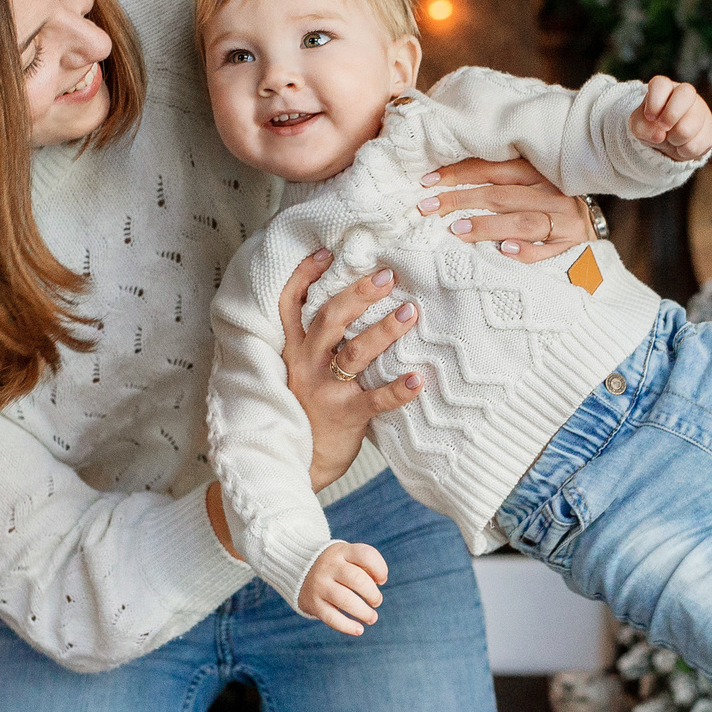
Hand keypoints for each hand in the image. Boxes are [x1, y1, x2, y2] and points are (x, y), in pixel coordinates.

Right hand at [281, 249, 424, 490]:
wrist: (303, 459)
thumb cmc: (310, 407)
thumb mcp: (302, 368)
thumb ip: (319, 340)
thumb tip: (355, 299)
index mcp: (295, 348)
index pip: (290, 304)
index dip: (305, 275)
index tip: (328, 252)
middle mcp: (307, 364)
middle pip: (329, 320)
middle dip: (358, 295)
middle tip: (387, 276)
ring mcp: (326, 390)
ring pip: (354, 354)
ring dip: (384, 331)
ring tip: (410, 312)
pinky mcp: (347, 415)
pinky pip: (376, 400)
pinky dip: (399, 389)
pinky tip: (420, 379)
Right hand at [298, 541, 387, 635]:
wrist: (298, 570)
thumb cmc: (335, 565)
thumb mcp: (347, 556)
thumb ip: (366, 565)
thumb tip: (379, 582)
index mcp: (341, 551)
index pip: (366, 555)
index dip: (380, 569)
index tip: (381, 580)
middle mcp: (329, 566)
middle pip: (358, 579)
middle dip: (373, 594)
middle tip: (376, 601)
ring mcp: (320, 585)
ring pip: (346, 600)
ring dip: (364, 612)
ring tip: (372, 618)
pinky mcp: (313, 603)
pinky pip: (332, 617)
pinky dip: (347, 626)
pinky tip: (359, 630)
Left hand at [415, 155, 596, 263]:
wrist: (595, 217)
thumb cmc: (550, 197)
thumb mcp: (528, 179)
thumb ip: (496, 178)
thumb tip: (445, 182)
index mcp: (535, 170)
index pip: (490, 169)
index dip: (458, 174)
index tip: (427, 182)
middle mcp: (548, 191)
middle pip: (500, 195)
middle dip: (461, 200)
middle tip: (429, 208)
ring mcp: (561, 218)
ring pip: (522, 221)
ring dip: (489, 226)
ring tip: (458, 230)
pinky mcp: (570, 242)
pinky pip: (548, 249)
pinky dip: (528, 251)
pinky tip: (506, 252)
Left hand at [631, 76, 711, 162]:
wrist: (670, 143)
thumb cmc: (652, 127)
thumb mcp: (639, 126)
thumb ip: (641, 127)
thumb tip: (659, 135)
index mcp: (665, 88)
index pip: (661, 84)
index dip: (654, 102)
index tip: (650, 117)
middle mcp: (685, 94)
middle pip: (686, 93)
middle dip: (671, 115)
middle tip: (663, 127)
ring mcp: (701, 111)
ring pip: (689, 126)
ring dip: (675, 139)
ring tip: (671, 139)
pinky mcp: (710, 131)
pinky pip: (697, 145)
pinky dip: (684, 151)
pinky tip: (682, 146)